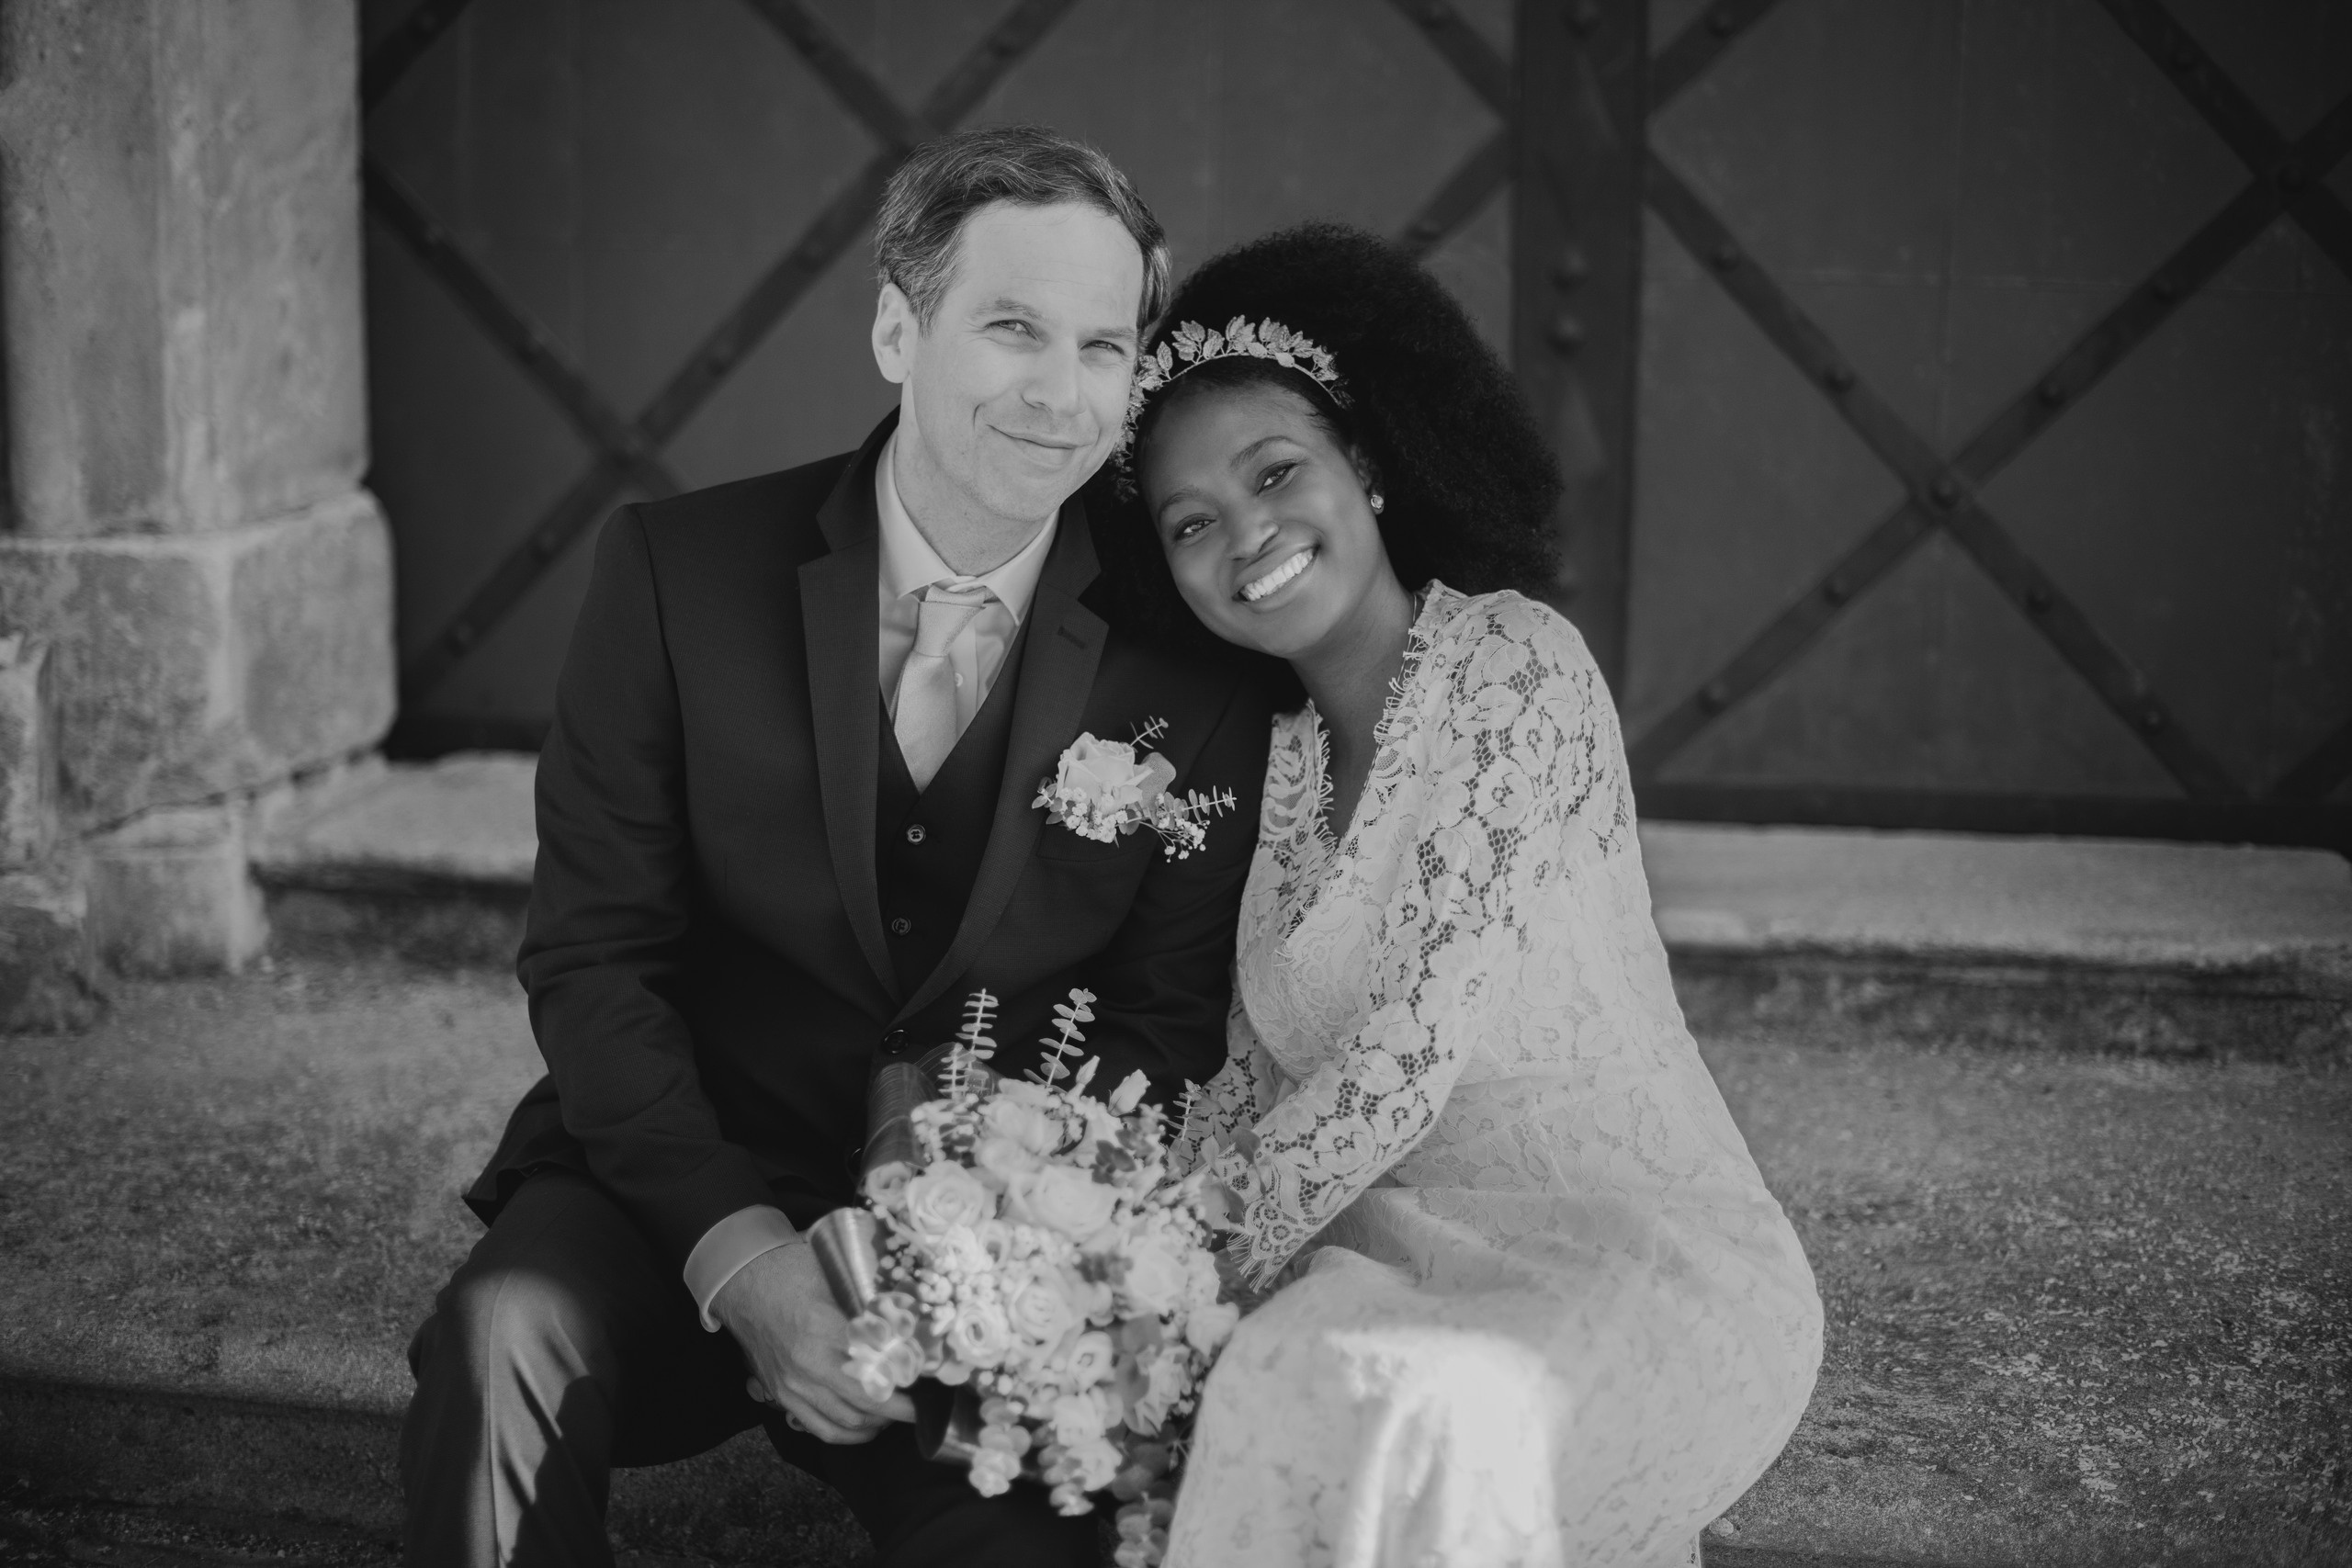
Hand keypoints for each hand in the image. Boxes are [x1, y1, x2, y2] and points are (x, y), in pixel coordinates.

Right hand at [712, 1239, 916, 1442]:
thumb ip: (871, 1306)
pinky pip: (822, 1429)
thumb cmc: (792, 1272)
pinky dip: (851, 1434)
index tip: (930, 1377)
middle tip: (926, 1403)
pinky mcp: (783, 1396)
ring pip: (849, 1421)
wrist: (743, 1284)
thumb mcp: (837, 1278)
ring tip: (901, 1410)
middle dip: (904, 1408)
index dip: (909, 1377)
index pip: (880, 1366)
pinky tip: (870, 1426)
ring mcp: (794, 1385)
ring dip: (880, 1421)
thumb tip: (914, 1325)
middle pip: (869, 1401)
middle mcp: (809, 1364)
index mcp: (825, 1329)